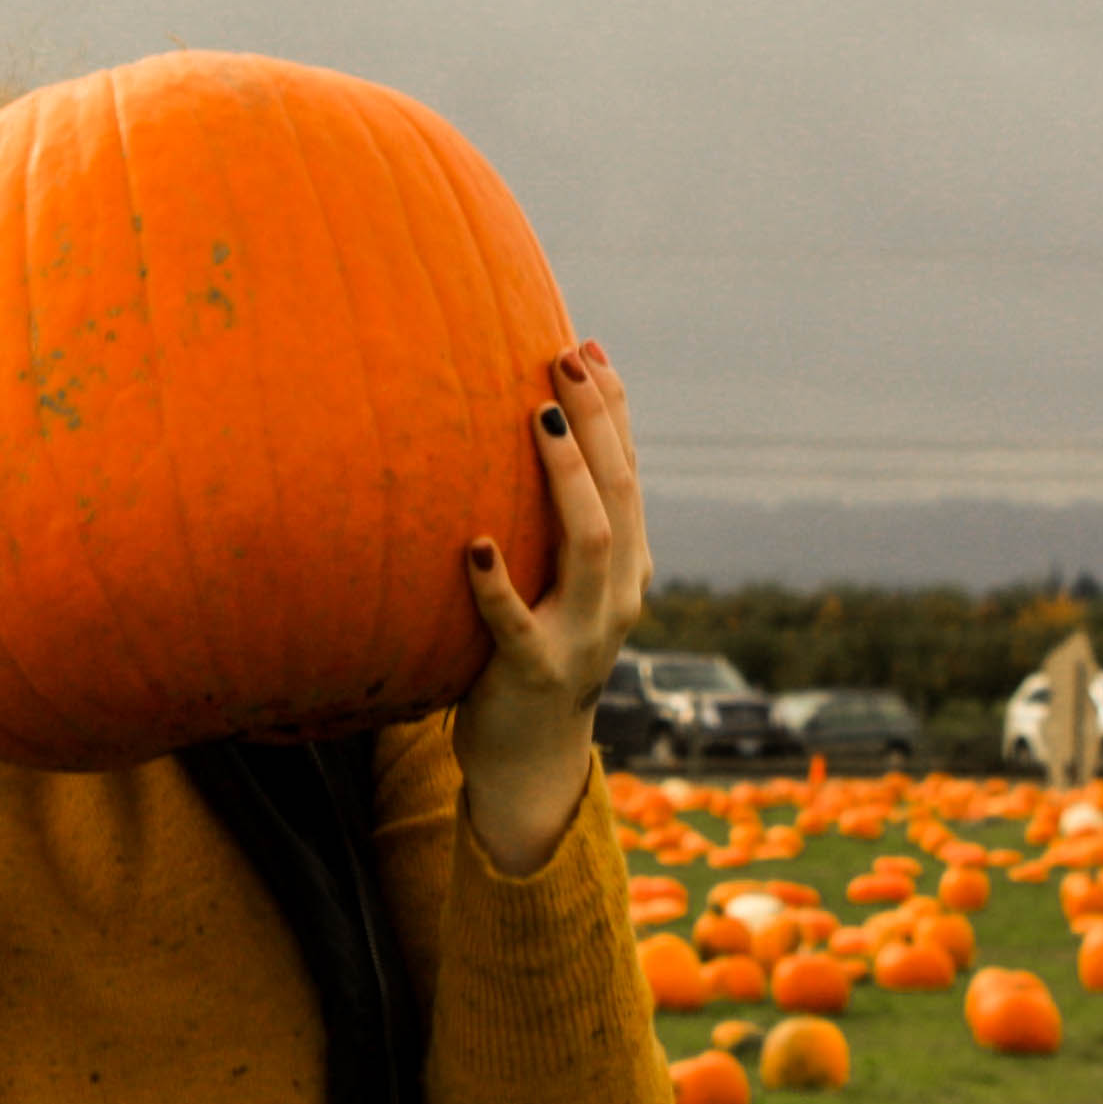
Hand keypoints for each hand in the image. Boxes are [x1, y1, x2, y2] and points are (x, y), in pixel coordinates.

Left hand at [453, 340, 646, 874]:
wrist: (532, 757)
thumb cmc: (534, 647)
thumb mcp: (559, 579)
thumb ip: (557, 519)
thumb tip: (536, 424)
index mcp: (628, 565)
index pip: (629, 472)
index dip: (614, 409)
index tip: (587, 346)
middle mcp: (619, 594)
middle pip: (619, 492)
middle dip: (596, 421)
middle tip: (564, 358)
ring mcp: (583, 636)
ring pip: (590, 545)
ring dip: (566, 478)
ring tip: (538, 419)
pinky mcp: (534, 673)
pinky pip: (516, 626)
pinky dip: (497, 586)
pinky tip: (473, 547)